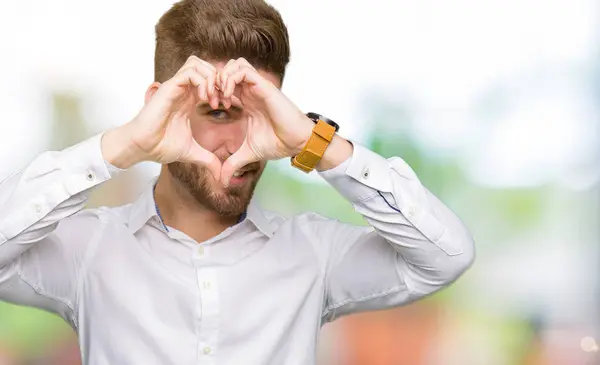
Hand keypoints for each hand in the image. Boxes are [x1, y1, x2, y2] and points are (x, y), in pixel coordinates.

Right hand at [103, 56, 222, 179]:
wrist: (141, 147)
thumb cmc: (160, 146)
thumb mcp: (192, 153)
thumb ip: (208, 160)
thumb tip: (221, 174)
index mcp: (188, 99)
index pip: (209, 80)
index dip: (222, 89)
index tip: (228, 106)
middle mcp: (182, 89)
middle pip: (205, 66)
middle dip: (219, 79)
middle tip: (224, 99)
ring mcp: (175, 87)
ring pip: (198, 64)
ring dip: (211, 78)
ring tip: (214, 99)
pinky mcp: (168, 88)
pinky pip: (189, 72)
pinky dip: (202, 81)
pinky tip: (206, 100)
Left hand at [218, 58, 313, 185]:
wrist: (297, 142)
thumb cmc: (278, 143)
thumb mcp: (248, 154)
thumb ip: (233, 163)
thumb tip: (221, 179)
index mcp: (246, 101)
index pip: (224, 84)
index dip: (212, 92)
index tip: (207, 108)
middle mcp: (251, 91)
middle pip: (226, 69)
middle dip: (213, 81)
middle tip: (209, 100)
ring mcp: (257, 86)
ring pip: (234, 64)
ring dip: (222, 77)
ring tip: (219, 97)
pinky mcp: (264, 85)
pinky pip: (243, 69)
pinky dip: (231, 78)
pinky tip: (228, 97)